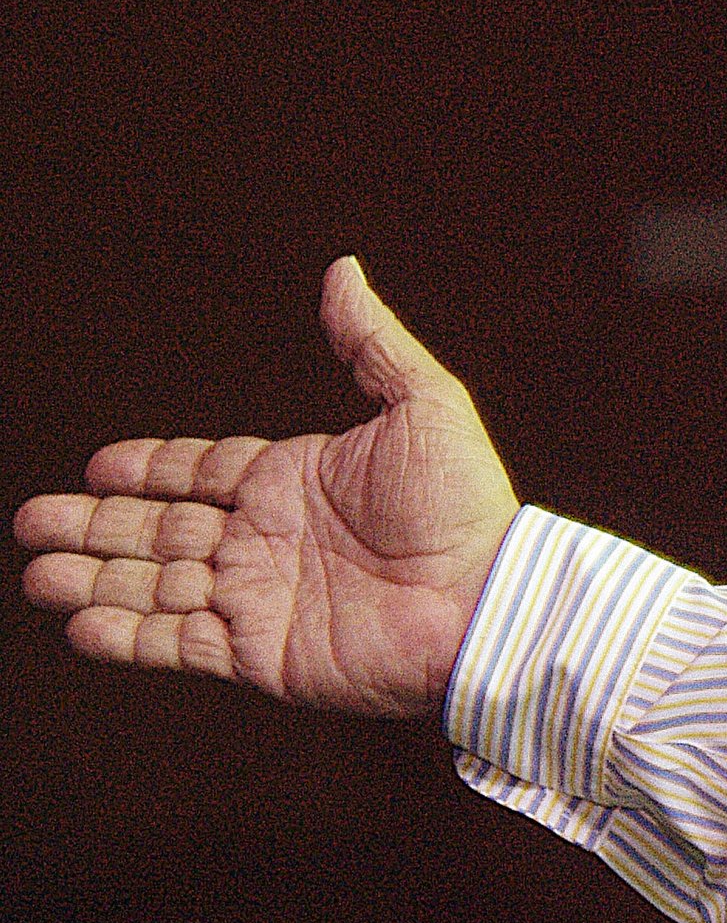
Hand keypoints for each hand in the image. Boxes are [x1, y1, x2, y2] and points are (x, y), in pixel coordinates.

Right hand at [16, 256, 519, 719]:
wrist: (486, 599)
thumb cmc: (467, 504)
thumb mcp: (423, 404)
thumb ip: (370, 342)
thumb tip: (343, 269)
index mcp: (295, 481)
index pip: (201, 473)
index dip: (149, 470)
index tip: (100, 466)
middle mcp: (268, 539)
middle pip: (160, 529)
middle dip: (96, 525)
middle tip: (33, 520)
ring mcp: (260, 598)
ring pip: (155, 585)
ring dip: (94, 579)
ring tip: (36, 571)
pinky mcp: (261, 653)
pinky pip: (178, 643)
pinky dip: (127, 634)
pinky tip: (79, 622)